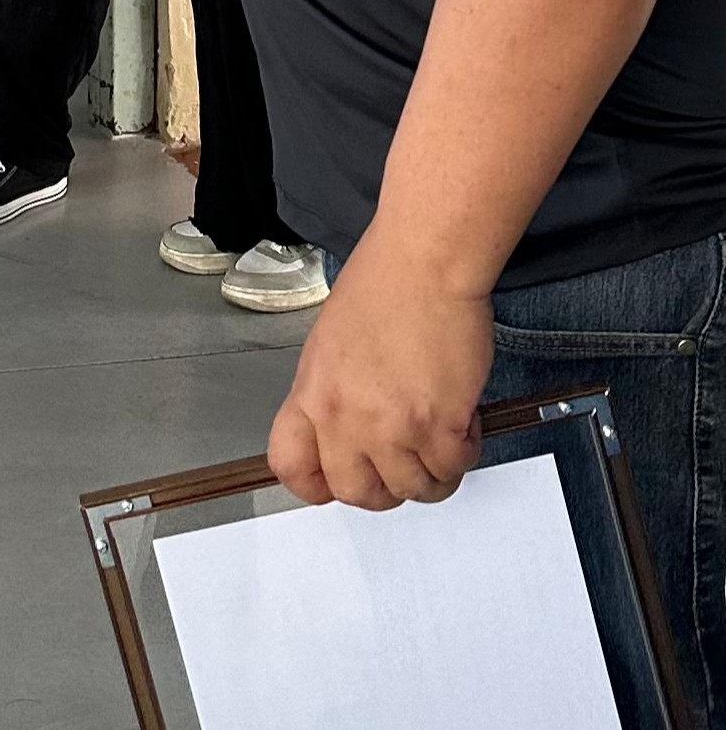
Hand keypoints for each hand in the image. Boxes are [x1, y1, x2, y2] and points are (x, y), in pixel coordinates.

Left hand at [268, 227, 492, 510]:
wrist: (423, 261)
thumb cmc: (382, 284)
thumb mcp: (330, 343)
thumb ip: (332, 394)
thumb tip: (347, 431)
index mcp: (312, 393)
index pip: (291, 466)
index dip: (316, 484)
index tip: (337, 481)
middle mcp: (345, 417)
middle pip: (357, 493)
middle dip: (386, 486)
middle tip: (406, 460)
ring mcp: (392, 427)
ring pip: (413, 489)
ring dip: (432, 470)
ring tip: (439, 433)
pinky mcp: (439, 425)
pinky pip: (453, 468)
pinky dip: (463, 451)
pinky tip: (461, 417)